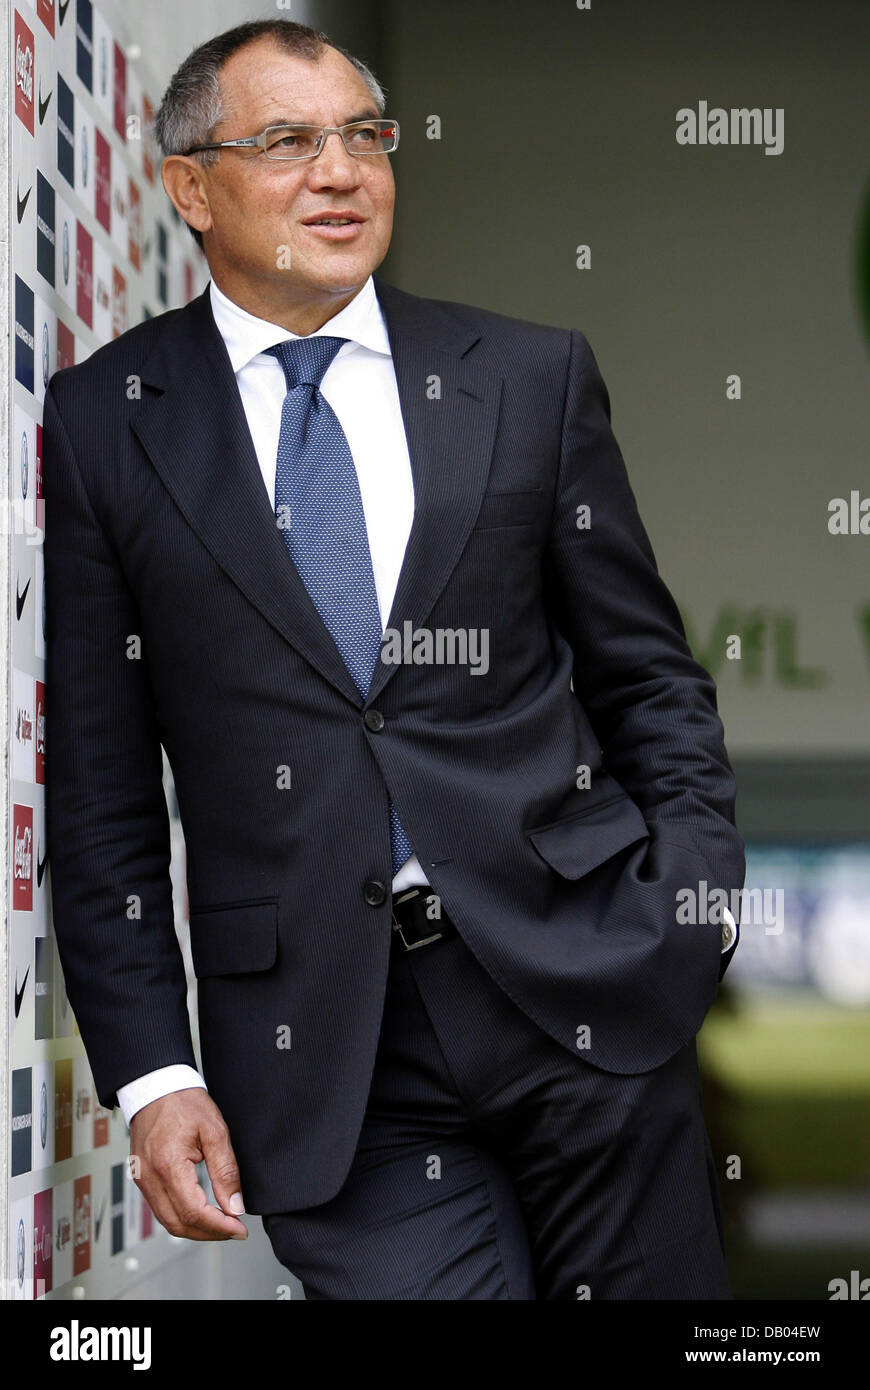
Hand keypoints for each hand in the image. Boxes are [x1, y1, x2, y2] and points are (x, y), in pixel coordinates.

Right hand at [129, 1088, 247, 1240]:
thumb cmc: (183, 1102)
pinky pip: (161, 1209)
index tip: (239, 1229)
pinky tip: (201, 1213)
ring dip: (196, 1229)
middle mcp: (149, 1177)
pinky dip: (182, 1217)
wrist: (156, 1087)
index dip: (219, 1227)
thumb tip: (234, 1206)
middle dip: (209, 1233)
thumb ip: (226, 1171)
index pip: (193, 1212)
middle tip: (234, 1230)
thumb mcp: (215, 1131)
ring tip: (222, 1224)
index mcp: (167, 1164)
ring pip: (168, 1221)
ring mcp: (142, 1179)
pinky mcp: (142, 1178)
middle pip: (178, 1224)